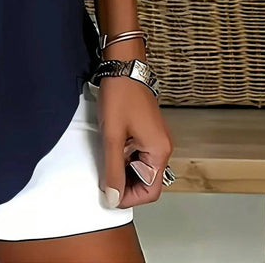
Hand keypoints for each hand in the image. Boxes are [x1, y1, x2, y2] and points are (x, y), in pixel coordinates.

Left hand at [96, 75, 173, 208]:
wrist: (123, 67)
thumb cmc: (120, 95)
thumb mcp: (112, 136)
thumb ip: (113, 169)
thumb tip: (112, 197)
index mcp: (159, 151)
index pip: (150, 191)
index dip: (129, 198)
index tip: (108, 195)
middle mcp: (161, 147)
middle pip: (147, 181)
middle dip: (125, 185)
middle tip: (103, 180)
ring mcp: (155, 139)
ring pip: (141, 168)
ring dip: (123, 171)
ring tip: (104, 163)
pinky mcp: (146, 131)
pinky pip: (138, 154)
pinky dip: (124, 158)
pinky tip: (110, 150)